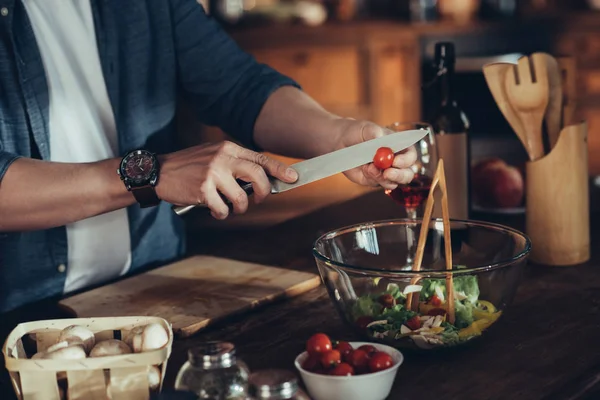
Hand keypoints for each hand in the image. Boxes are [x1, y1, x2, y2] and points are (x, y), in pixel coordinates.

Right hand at [156, 141, 297, 218]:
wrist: (158, 172)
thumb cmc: (189, 167)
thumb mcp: (213, 156)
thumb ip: (235, 164)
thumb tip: (261, 179)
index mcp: (228, 149)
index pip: (260, 158)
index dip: (280, 169)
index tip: (293, 178)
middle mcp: (222, 158)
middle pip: (257, 176)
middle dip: (263, 193)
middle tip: (257, 200)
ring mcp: (212, 174)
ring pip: (241, 198)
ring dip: (238, 208)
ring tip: (228, 206)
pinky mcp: (202, 190)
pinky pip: (223, 209)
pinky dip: (220, 213)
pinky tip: (212, 209)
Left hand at [334, 119, 417, 190]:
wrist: (343, 142)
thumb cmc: (358, 132)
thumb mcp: (366, 128)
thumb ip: (374, 133)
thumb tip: (380, 139)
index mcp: (400, 146)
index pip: (410, 156)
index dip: (406, 160)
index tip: (395, 161)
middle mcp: (396, 162)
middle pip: (407, 174)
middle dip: (399, 175)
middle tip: (387, 173)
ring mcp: (386, 173)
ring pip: (393, 183)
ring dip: (381, 177)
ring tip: (368, 167)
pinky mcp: (374, 180)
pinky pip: (376, 184)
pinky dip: (371, 177)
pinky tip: (364, 168)